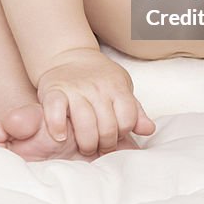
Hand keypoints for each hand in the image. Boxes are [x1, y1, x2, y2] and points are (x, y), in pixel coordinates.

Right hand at [36, 49, 155, 155]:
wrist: (68, 55)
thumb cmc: (99, 78)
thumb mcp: (122, 89)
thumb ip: (135, 111)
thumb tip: (149, 130)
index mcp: (116, 87)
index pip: (128, 119)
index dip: (123, 133)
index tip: (116, 137)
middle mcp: (97, 88)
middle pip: (107, 126)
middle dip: (105, 144)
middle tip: (100, 147)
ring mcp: (75, 89)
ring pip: (85, 123)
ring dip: (87, 142)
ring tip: (86, 146)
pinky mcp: (54, 91)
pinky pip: (55, 111)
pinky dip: (57, 127)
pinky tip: (61, 136)